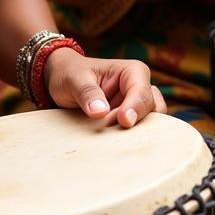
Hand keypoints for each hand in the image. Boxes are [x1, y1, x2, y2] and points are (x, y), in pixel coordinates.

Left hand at [42, 48, 166, 127]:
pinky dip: (127, 139)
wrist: (62, 81)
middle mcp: (140, 88)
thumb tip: (100, 111)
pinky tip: (110, 143)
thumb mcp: (74, 79)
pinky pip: (137, 133)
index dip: (135, 108)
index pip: (141, 92)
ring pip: (149, 124)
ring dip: (132, 133)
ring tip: (109, 136)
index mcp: (132, 71)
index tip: (123, 121)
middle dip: (135, 123)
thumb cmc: (70, 74)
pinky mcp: (129, 121)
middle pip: (151, 110)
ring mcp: (136, 106)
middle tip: (110, 130)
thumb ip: (87, 92)